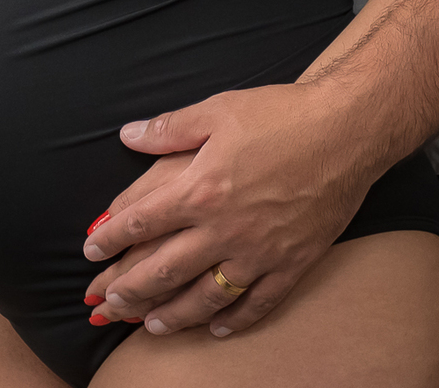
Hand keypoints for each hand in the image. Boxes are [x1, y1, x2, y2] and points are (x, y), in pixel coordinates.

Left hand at [81, 83, 375, 336]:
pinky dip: (235, 321)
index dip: (111, 238)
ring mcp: (258, 252)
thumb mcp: (219, 110)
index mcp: (201, 188)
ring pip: (204, 298)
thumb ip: (170, 128)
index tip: (91, 252)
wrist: (347, 130)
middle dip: (128, 288)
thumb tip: (128, 135)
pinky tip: (218, 329)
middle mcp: (223, 229)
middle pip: (164, 270)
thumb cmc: (282, 114)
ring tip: (150, 324)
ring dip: (172, 315)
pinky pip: (256, 305)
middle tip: (104, 302)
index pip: (141, 222)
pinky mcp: (291, 264)